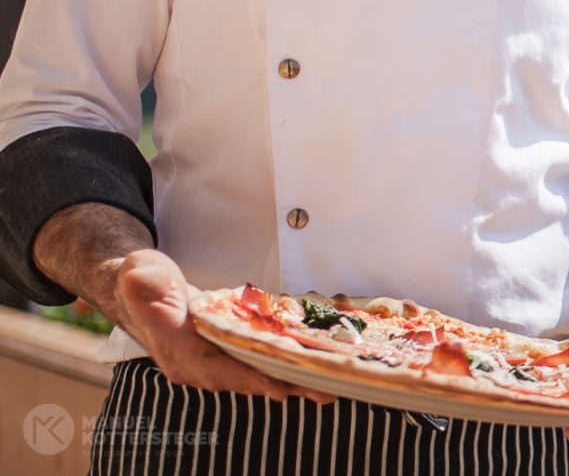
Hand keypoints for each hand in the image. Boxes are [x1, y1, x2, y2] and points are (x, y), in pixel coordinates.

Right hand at [106, 248, 333, 404]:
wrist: (148, 290)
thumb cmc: (145, 283)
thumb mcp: (140, 275)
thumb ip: (144, 283)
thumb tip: (140, 280)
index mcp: (177, 351)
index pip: (214, 370)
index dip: (246, 378)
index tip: (277, 386)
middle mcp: (198, 365)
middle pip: (245, 379)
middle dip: (284, 385)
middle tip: (325, 390)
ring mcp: (216, 361)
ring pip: (259, 374)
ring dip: (294, 381)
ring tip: (332, 387)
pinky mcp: (231, 353)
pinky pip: (262, 362)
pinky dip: (289, 366)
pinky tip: (319, 366)